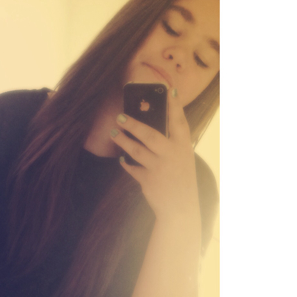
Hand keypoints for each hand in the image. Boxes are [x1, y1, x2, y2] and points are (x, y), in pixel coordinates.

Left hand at [110, 88, 199, 221]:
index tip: (169, 89)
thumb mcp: (182, 158)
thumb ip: (170, 144)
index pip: (179, 121)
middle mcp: (172, 155)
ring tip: (113, 133)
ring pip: (137, 151)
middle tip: (120, 116)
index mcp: (183, 146)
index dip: (174, 105)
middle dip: (134, 124)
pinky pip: (132, 168)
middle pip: (150, 135)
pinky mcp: (148, 180)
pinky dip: (126, 163)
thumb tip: (149, 128)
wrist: (180, 207)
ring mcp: (159, 168)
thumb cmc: (180, 178)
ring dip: (123, 141)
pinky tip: (121, 159)